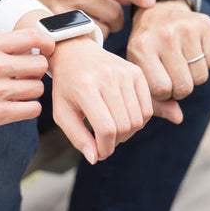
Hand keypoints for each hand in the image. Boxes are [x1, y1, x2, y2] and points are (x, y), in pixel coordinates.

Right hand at [0, 29, 54, 135]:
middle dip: (36, 70)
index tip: (48, 48)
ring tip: (15, 91)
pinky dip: (29, 108)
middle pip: (40, 64)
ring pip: (38, 88)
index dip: (47, 42)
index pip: (32, 36)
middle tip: (24, 75)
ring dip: (31, 90)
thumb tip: (36, 44)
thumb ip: (2, 47)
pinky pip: (33, 109)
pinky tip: (16, 105)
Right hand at [29, 0, 154, 36]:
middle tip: (110, 20)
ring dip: (105, 31)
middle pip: (113, 10)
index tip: (150, 0)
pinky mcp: (57, 35)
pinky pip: (91, 42)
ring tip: (90, 27)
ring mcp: (61, 14)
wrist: (19, 12)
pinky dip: (93, 42)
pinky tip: (83, 37)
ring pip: (104, 29)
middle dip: (118, 19)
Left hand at [47, 36, 152, 163]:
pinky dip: (139, 121)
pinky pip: (147, 108)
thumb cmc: (67, 86)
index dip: (105, 148)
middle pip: (124, 125)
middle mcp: (107, 78)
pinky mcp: (136, 72)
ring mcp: (125, 73)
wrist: (76, 52)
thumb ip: (77, 137)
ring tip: (114, 131)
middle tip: (105, 142)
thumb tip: (96, 158)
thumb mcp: (62, 112)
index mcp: (85, 88)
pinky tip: (124, 119)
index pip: (106, 128)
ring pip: (138, 119)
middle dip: (116, 142)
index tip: (99, 153)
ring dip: (128, 134)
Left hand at [127, 0, 209, 122]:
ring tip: (182, 63)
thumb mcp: (141, 69)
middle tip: (174, 76)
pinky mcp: (205, 24)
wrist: (159, 10)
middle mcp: (164, 35)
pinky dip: (206, 62)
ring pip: (201, 76)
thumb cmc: (148, 46)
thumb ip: (155, 99)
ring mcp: (186, 28)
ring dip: (193, 76)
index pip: (162, 90)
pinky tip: (193, 51)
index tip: (160, 84)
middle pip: (184, 86)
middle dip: (180, 88)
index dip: (164, 93)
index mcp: (141, 47)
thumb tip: (177, 118)